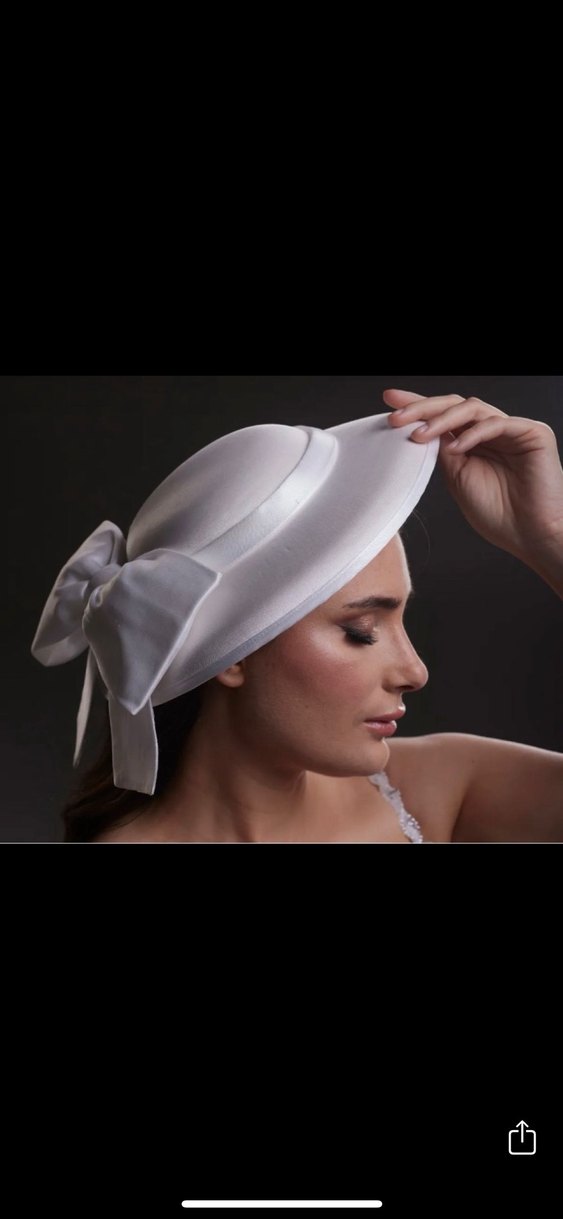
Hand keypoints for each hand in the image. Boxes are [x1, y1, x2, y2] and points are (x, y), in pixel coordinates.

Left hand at [384, 388, 562, 564]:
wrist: (531, 536)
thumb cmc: (499, 515)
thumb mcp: (458, 478)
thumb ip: (443, 451)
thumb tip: (418, 428)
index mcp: (475, 442)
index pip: (444, 416)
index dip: (417, 406)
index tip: (389, 402)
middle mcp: (494, 431)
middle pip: (455, 406)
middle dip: (422, 407)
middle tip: (396, 416)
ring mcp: (514, 430)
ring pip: (473, 408)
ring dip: (441, 419)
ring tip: (419, 435)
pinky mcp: (533, 433)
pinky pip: (497, 423)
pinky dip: (474, 434)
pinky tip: (457, 448)